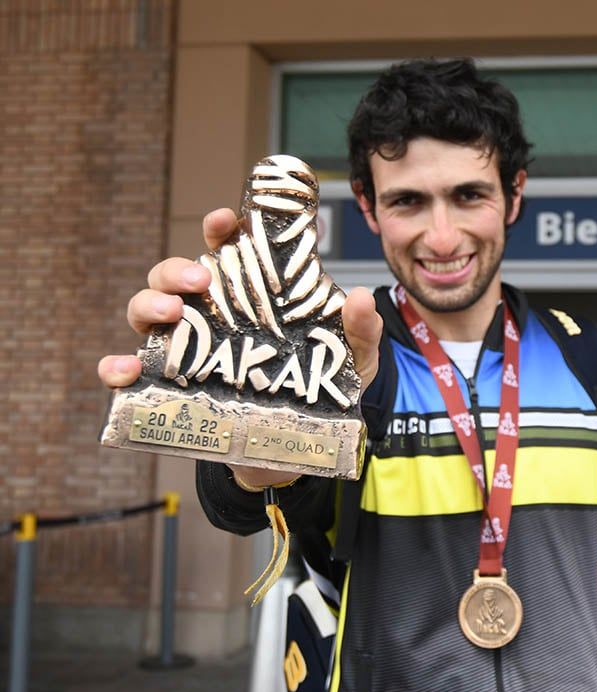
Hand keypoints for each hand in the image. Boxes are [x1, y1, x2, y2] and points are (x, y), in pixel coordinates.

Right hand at [98, 209, 384, 491]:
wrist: (299, 449)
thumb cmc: (323, 391)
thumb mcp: (352, 359)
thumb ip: (360, 329)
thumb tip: (360, 296)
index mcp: (251, 296)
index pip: (228, 249)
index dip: (220, 228)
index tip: (224, 220)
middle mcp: (211, 316)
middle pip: (174, 276)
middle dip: (177, 269)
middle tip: (201, 279)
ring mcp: (187, 351)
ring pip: (146, 312)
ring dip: (149, 305)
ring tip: (171, 314)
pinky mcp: (170, 390)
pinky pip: (130, 374)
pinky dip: (117, 366)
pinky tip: (126, 368)